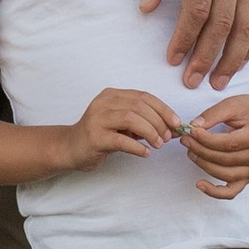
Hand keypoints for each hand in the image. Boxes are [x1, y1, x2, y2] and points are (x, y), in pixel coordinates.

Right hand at [64, 86, 185, 170]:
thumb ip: (144, 122)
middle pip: (139, 106)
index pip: (143, 96)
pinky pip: (121, 140)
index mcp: (112, 95)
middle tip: (167, 138)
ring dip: (150, 132)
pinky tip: (146, 153)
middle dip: (159, 122)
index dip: (163, 109)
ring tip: (158, 144)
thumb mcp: (123, 124)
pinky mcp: (95, 137)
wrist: (71, 147)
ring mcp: (97, 119)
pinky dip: (137, 147)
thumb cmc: (101, 135)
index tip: (177, 123)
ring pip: (131, 119)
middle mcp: (103, 103)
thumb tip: (174, 129)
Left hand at [139, 0, 248, 88]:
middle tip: (191, 82)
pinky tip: (241, 59)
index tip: (171, 59)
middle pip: (223, 25)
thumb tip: (145, 9)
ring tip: (218, 81)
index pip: (196, 12)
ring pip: (248, 27)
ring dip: (233, 58)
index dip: (184, 39)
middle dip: (207, 58)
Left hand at [183, 92, 248, 198]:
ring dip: (204, 165)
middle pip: (226, 160)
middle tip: (185, 140)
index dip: (207, 140)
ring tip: (190, 151)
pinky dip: (216, 192)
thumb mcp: (233, 104)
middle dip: (201, 151)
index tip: (191, 131)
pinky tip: (200, 184)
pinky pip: (232, 191)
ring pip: (226, 175)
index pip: (229, 143)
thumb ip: (213, 114)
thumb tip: (193, 127)